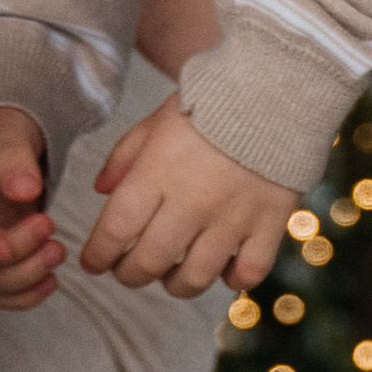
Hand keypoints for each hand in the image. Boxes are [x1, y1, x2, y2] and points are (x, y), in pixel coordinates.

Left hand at [81, 96, 295, 296]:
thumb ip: (125, 155)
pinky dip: (232, 279)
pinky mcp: (270, 222)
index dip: (98, 256)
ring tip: (171, 276)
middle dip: (128, 275)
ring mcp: (233, 216)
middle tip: (125, 272)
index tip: (92, 262)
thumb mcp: (157, 119)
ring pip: (195, 278)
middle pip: (149, 262)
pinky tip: (224, 270)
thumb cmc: (212, 100)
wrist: (279, 86)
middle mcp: (192, 201)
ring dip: (175, 285)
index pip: (115, 231)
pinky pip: (249, 272)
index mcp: (157, 172)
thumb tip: (100, 191)